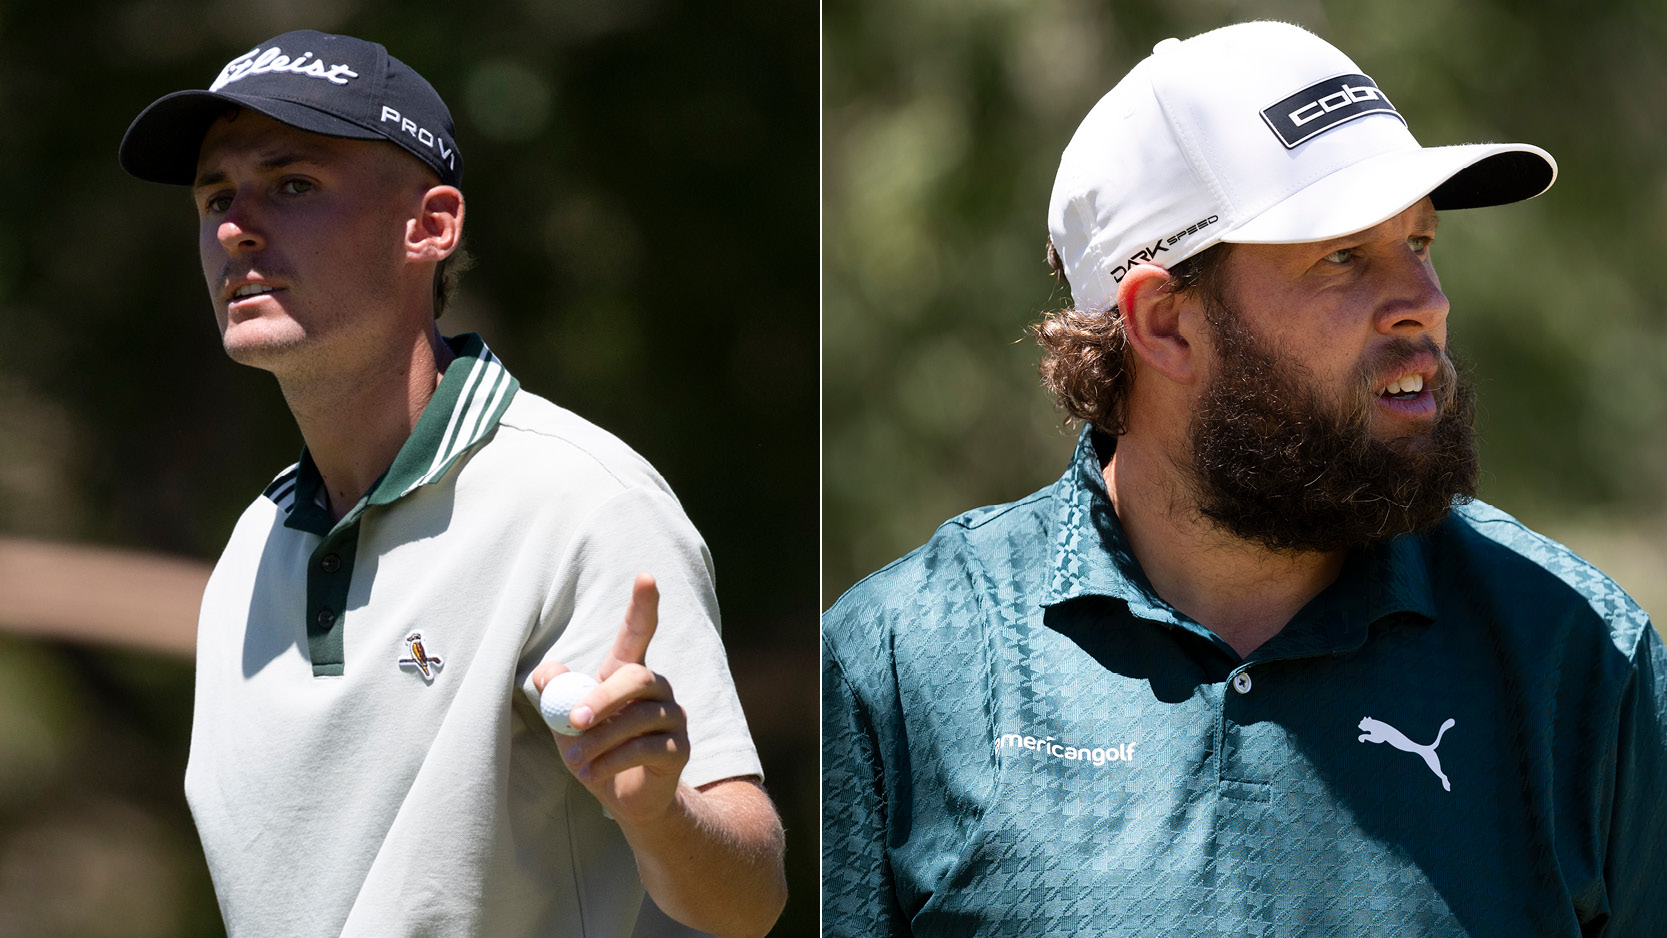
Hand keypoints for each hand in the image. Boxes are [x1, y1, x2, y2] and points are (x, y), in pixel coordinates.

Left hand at [531, 573, 690, 824]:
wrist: (625, 798)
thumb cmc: (595, 750)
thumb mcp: (565, 722)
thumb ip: (557, 695)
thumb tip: (547, 674)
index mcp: (629, 672)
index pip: (639, 631)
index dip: (643, 604)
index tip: (646, 576)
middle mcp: (658, 688)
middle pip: (637, 677)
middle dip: (602, 698)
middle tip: (573, 720)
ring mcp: (674, 717)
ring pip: (639, 718)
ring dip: (600, 740)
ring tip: (574, 760)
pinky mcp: (679, 749)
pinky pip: (647, 748)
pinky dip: (613, 761)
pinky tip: (592, 774)